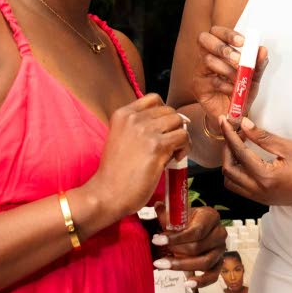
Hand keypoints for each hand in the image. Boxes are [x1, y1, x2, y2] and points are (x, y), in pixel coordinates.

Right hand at [90, 94, 188, 223]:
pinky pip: (183, 137)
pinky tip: (174, 159)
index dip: (164, 113)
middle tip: (169, 145)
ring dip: (181, 137)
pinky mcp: (157, 146)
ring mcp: (145, 131)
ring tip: (172, 152)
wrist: (106, 193)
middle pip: (169, 110)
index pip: (154, 99)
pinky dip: (185, 148)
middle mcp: (133, 118)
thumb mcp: (121, 138)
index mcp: (122, 114)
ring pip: (179, 122)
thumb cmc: (115, 172)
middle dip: (173, 127)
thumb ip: (140, 127)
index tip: (163, 129)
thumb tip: (174, 122)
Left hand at [151, 204, 226, 284]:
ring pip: (205, 262)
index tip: (157, 240)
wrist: (193, 228)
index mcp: (211, 216)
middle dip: (176, 252)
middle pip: (198, 247)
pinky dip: (202, 281)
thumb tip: (158, 206)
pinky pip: (213, 275)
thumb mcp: (176, 215)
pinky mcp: (219, 263)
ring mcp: (221, 249)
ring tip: (163, 265)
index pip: (196, 230)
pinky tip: (188, 284)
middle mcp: (220, 232)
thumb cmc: (185, 221)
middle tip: (157, 255)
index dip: (176, 238)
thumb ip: (167, 214)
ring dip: (182, 266)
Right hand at [193, 26, 267, 130]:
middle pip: (204, 38)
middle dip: (223, 47)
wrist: (232, 115)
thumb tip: (263, 50)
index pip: (216, 31)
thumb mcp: (253, 78)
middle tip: (238, 59)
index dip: (227, 33)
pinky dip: (226, 85)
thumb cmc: (240, 92)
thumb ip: (258, 64)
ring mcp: (200, 71)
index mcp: (218, 50)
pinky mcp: (198, 86)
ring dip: (228, 69)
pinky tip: (233, 90)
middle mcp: (206, 56)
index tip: (243, 42)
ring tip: (239, 79)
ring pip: (209, 60)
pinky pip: (211, 80)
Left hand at [221, 117, 291, 206]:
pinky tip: (246, 159)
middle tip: (233, 132)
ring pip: (231, 182)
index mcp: (265, 177)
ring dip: (230, 163)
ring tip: (239, 146)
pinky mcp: (264, 200)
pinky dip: (237, 173)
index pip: (238, 153)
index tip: (225, 121)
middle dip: (227, 149)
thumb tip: (244, 124)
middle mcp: (259, 191)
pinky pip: (241, 188)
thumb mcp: (290, 148)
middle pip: (228, 170)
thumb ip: (264, 137)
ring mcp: (261, 198)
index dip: (229, 134)